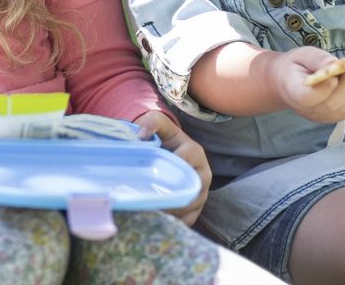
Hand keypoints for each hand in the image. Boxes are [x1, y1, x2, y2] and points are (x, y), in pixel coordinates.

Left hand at [134, 110, 210, 225]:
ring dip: (174, 213)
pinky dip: (176, 222)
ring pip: (192, 208)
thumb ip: (151, 122)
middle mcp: (202, 174)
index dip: (171, 169)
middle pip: (193, 191)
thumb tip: (142, 136)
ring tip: (153, 212)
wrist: (166, 148)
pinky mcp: (195, 206)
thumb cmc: (162, 135)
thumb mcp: (158, 122)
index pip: (186, 163)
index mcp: (195, 152)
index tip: (153, 175)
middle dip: (174, 197)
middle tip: (153, 201)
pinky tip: (159, 220)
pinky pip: (189, 219)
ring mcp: (201, 192)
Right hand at [271, 47, 344, 123]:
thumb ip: (317, 58)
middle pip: (331, 104)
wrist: (288, 83)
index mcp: (294, 91)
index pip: (309, 97)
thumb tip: (334, 63)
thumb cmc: (296, 66)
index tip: (334, 76)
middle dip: (344, 85)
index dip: (324, 88)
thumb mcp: (302, 55)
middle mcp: (307, 109)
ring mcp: (320, 117)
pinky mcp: (332, 119)